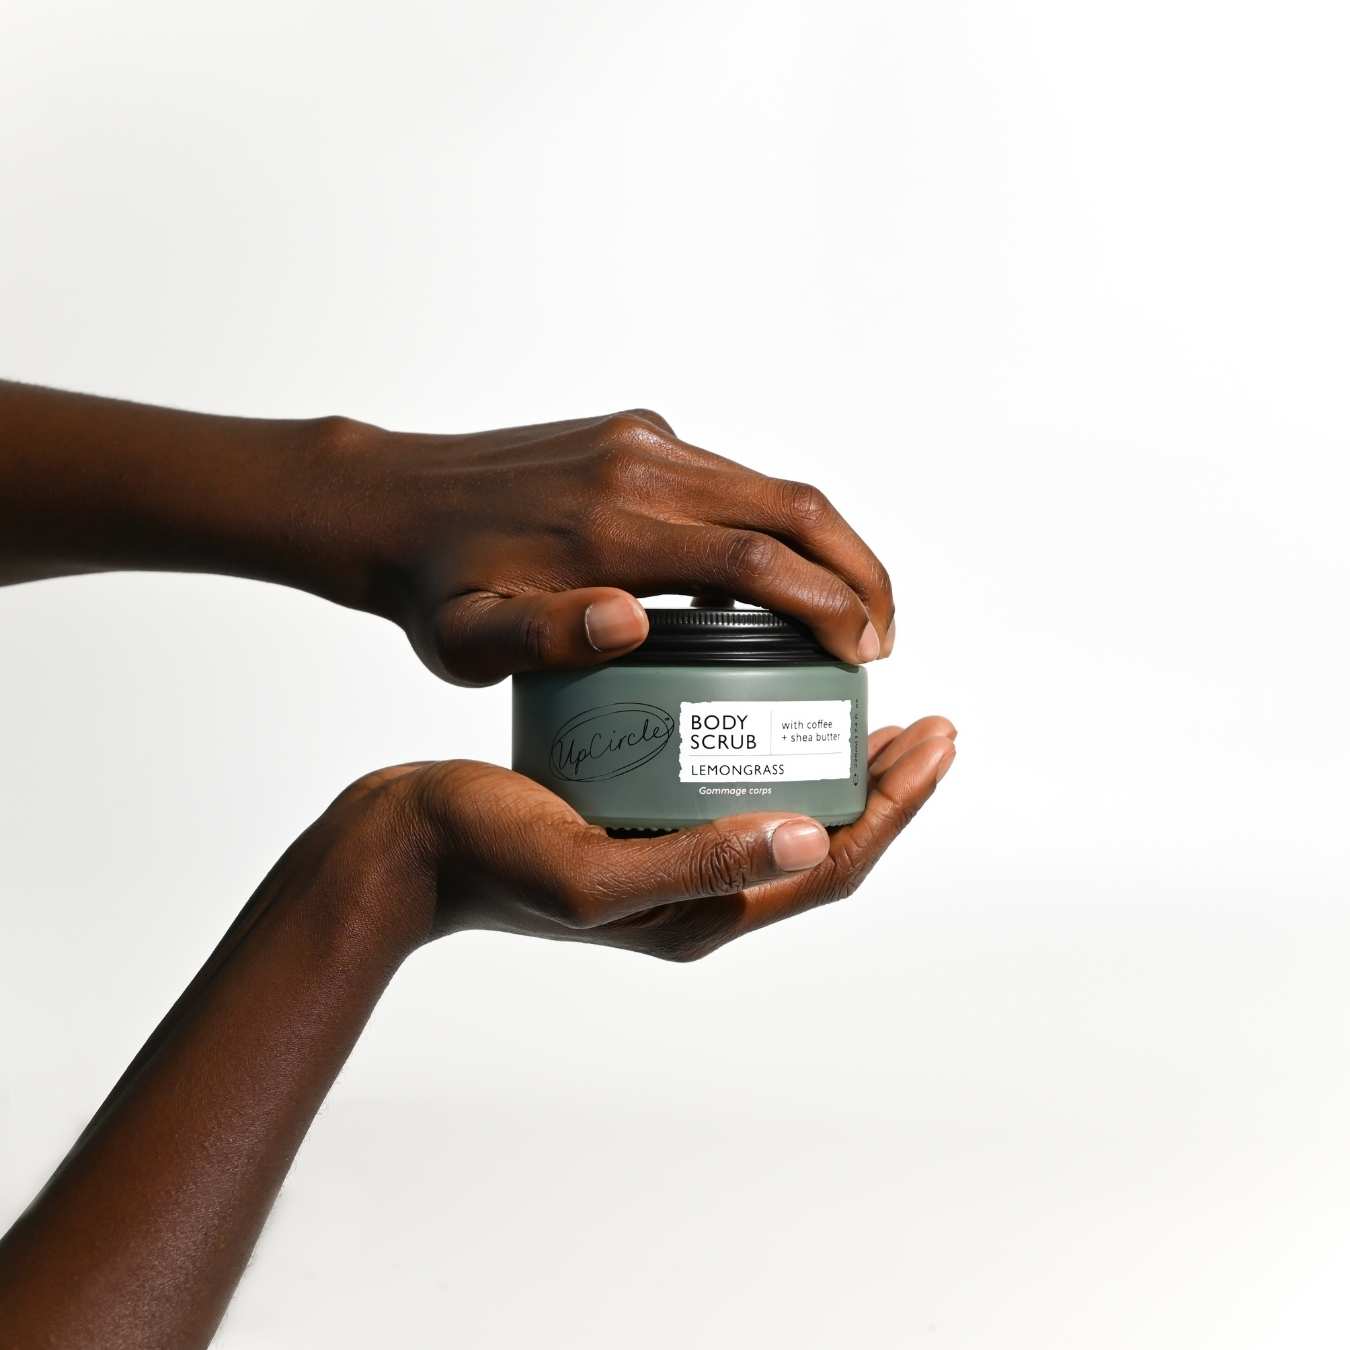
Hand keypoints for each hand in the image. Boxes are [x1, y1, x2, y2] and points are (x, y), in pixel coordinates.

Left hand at [320, 409, 894, 684]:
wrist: (392, 501)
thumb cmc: (433, 588)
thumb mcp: (467, 640)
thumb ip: (545, 635)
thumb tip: (632, 623)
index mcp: (608, 531)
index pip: (753, 564)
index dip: (829, 606)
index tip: (864, 656)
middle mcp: (639, 470)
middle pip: (792, 509)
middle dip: (859, 572)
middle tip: (883, 639)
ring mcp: (643, 443)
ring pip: (772, 487)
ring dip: (828, 545)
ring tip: (851, 611)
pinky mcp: (639, 435)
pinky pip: (734, 477)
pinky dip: (779, 524)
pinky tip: (782, 573)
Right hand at [324, 718, 954, 961]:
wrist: (403, 846)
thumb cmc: (486, 855)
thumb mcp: (593, 872)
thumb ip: (699, 863)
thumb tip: (810, 835)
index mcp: (700, 913)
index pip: (830, 864)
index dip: (893, 807)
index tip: (933, 738)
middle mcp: (698, 894)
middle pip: (820, 843)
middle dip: (883, 789)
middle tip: (926, 722)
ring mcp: (670, 860)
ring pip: (782, 816)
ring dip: (834, 771)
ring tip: (869, 715)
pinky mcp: (642, 826)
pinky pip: (733, 792)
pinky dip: (771, 755)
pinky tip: (769, 707)